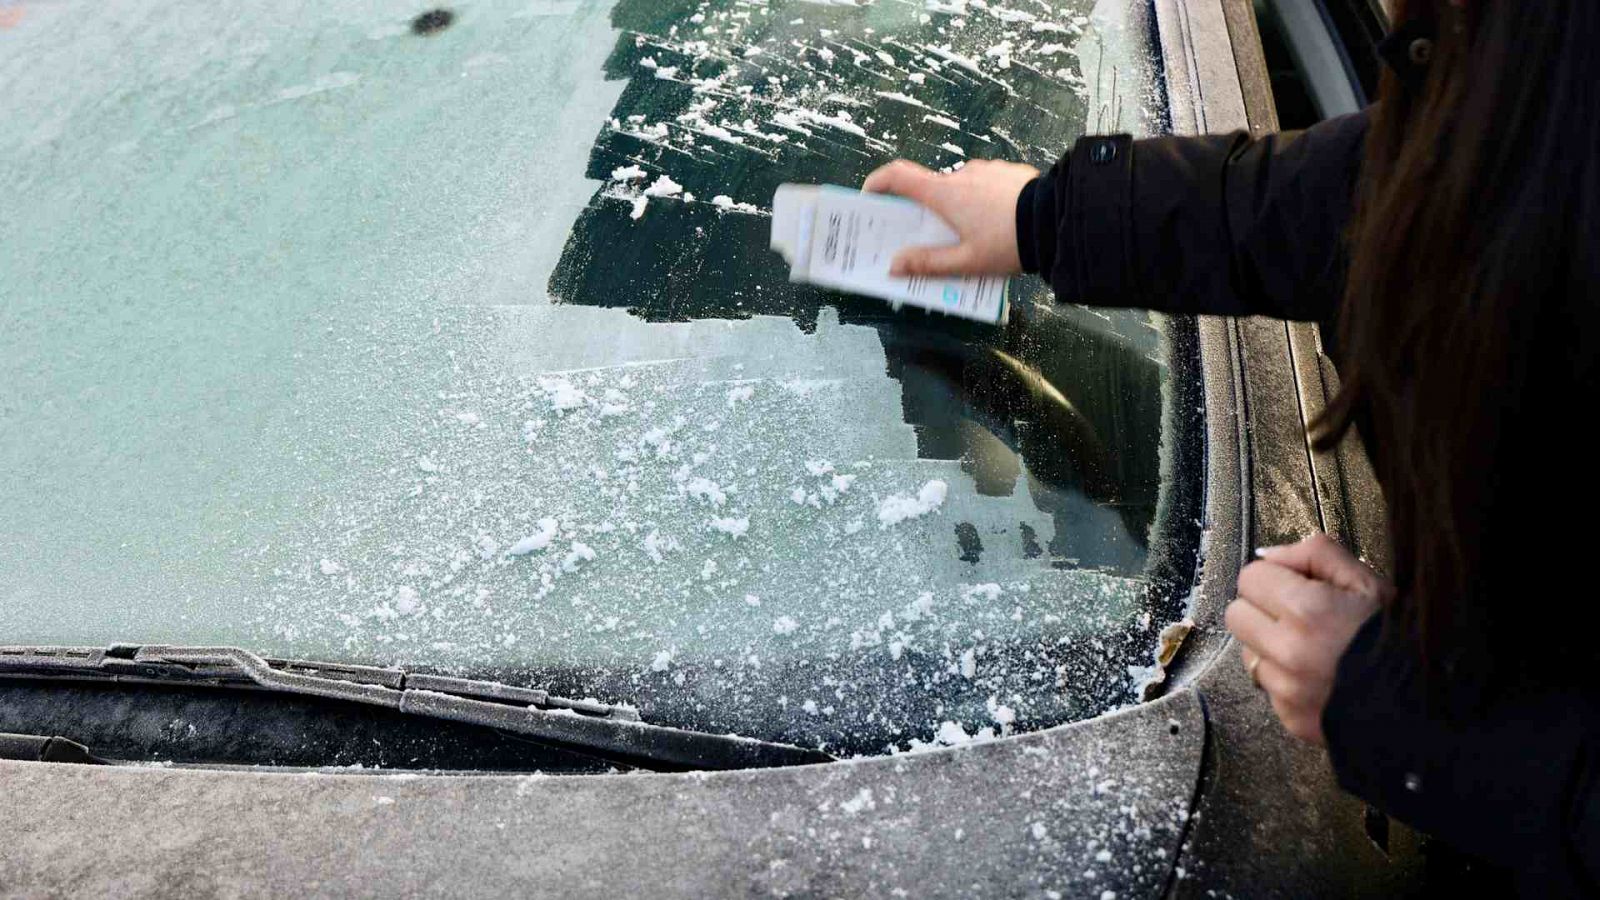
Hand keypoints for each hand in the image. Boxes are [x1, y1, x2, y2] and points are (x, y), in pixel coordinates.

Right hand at [860, 158, 1039, 277]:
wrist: (1057, 220)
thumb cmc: (1010, 243)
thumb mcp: (966, 263)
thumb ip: (928, 264)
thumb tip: (894, 265)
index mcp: (945, 194)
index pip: (898, 176)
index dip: (878, 183)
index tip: (870, 195)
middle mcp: (962, 174)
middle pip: (933, 191)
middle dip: (930, 213)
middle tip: (936, 239)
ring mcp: (987, 170)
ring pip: (962, 190)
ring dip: (961, 209)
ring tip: (977, 238)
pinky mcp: (1009, 171)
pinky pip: (986, 186)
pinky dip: (984, 203)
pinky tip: (999, 225)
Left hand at [1225, 534, 1393, 745]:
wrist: (1425, 704)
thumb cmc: (1398, 639)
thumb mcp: (1367, 581)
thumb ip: (1315, 554)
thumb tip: (1269, 555)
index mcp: (1306, 610)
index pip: (1250, 578)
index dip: (1274, 577)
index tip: (1293, 585)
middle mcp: (1289, 651)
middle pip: (1237, 614)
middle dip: (1261, 609)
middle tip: (1295, 614)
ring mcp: (1286, 689)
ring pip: (1248, 653)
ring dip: (1270, 646)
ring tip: (1311, 648)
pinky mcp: (1289, 717)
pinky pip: (1267, 688)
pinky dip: (1285, 680)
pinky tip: (1317, 676)